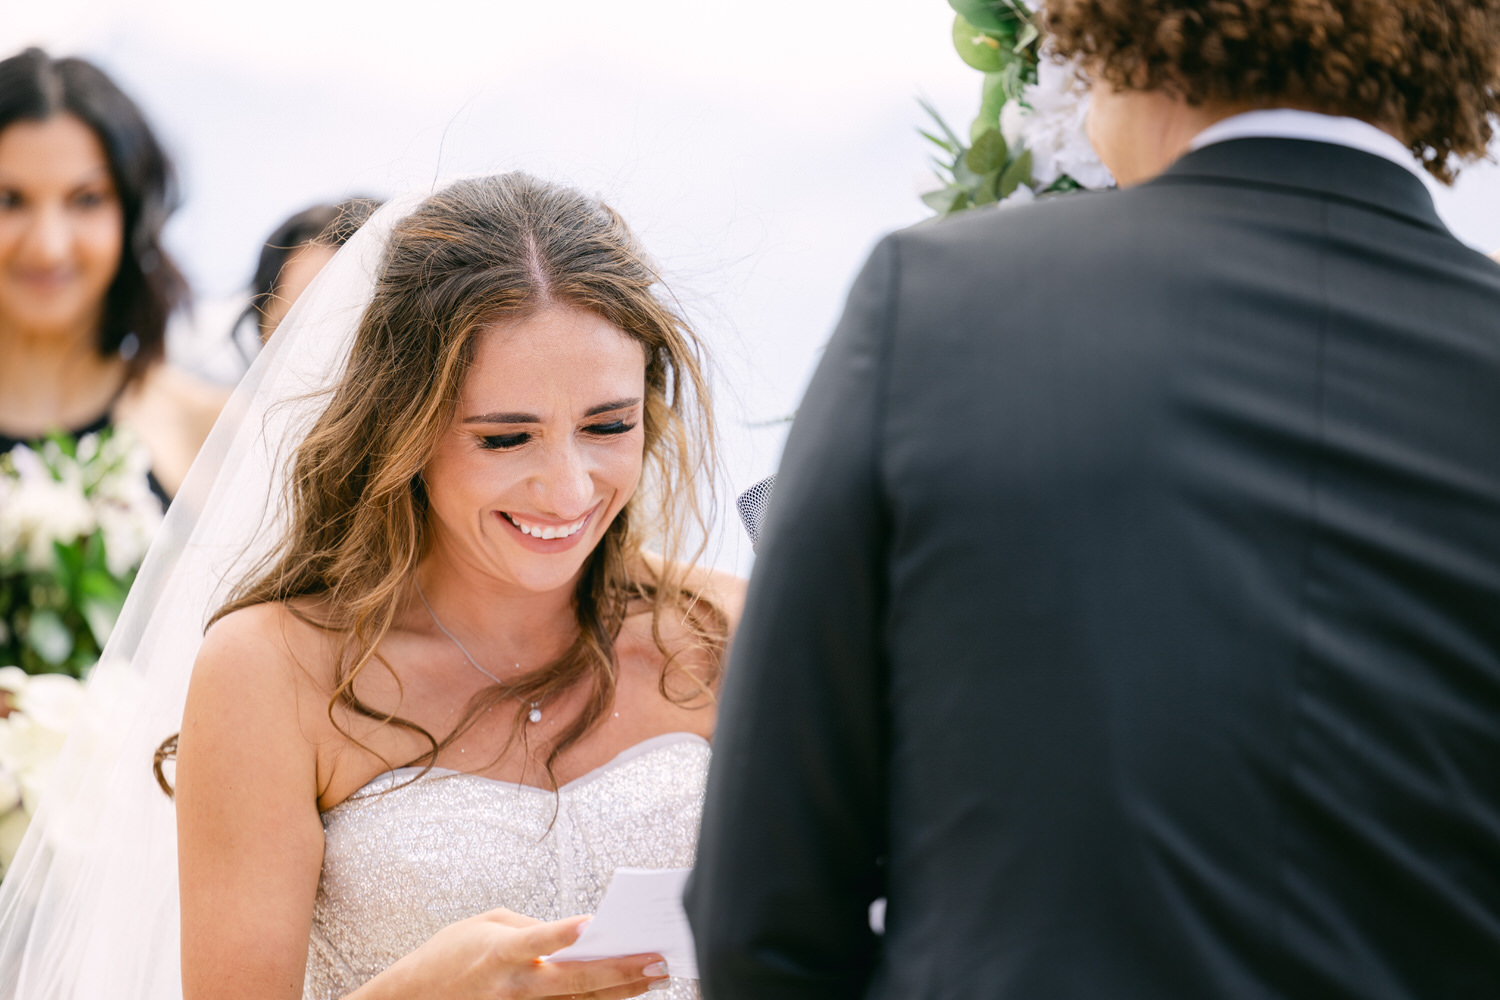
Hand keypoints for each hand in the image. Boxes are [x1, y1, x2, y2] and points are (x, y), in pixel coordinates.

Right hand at [366, 908, 669, 999]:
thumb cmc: (449, 956)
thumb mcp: (485, 924)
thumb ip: (530, 927)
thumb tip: (575, 934)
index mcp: (498, 953)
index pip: (534, 940)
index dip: (560, 933)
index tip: (590, 924)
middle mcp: (511, 988)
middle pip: (574, 981)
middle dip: (620, 970)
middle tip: (657, 959)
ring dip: (620, 991)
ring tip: (654, 976)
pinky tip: (623, 995)